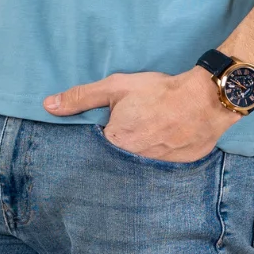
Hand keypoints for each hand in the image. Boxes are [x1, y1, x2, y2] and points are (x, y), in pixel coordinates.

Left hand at [44, 66, 236, 161]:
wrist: (205, 100)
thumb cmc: (158, 92)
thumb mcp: (115, 87)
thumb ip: (81, 97)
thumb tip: (48, 105)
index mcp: (114, 144)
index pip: (100, 144)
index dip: (105, 131)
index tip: (114, 121)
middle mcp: (133, 161)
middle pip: (121, 154)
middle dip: (125, 142)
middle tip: (138, 123)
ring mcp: (158, 165)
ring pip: (143, 159)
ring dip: (144, 148)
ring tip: (154, 129)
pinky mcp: (179, 165)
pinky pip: (164, 162)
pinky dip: (164, 151)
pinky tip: (169, 137)